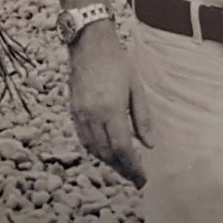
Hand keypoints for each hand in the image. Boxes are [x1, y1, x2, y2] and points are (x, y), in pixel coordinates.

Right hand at [67, 22, 152, 185]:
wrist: (89, 43)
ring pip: (93, 148)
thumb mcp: (137, 87)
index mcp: (111, 109)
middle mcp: (92, 115)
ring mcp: (80, 113)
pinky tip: (106, 151)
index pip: (122, 148)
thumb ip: (143, 118)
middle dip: (121, 169)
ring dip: (108, 162)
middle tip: (135, 177)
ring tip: (123, 167)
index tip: (141, 178)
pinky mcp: (73, 110)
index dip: (132, 167)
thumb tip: (149, 145)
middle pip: (106, 153)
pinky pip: (83, 138)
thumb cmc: (116, 62)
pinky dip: (95, 150)